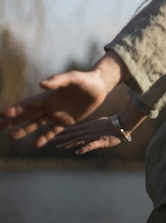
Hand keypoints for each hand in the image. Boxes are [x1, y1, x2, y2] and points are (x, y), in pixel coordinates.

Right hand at [0, 53, 127, 147]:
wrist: (99, 86)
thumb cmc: (86, 79)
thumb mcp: (73, 78)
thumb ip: (58, 80)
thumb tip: (41, 84)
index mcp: (49, 95)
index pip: (28, 104)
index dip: (15, 109)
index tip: (1, 115)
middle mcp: (50, 105)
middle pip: (28, 115)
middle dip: (13, 120)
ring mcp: (57, 114)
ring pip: (36, 124)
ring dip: (23, 130)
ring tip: (10, 137)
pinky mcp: (67, 121)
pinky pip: (52, 131)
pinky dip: (43, 138)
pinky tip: (34, 145)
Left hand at [54, 117, 122, 154]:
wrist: (122, 123)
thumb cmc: (112, 125)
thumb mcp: (98, 126)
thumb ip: (90, 129)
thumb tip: (85, 133)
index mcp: (88, 127)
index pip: (73, 130)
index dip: (63, 132)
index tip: (53, 134)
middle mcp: (88, 131)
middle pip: (72, 135)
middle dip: (61, 138)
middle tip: (50, 140)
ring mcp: (93, 136)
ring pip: (78, 140)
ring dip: (68, 143)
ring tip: (59, 146)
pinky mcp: (100, 141)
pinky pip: (91, 145)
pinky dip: (84, 148)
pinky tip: (77, 151)